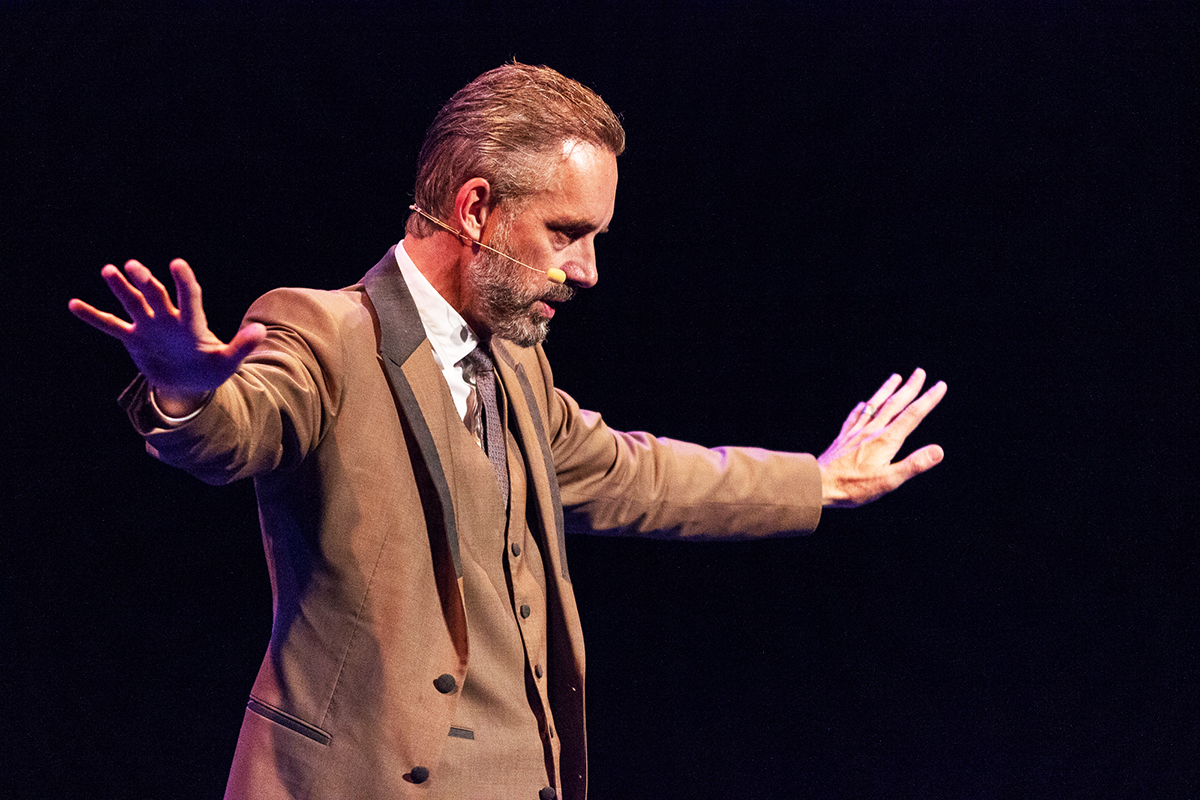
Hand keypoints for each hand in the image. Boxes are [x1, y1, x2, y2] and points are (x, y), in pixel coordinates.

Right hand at [69, 259, 265, 415]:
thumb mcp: (228, 362)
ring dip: (121, 288)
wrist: (189, 384)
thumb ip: (242, 346)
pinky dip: (94, 317)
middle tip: (133, 266)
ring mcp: (149, 328)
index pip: (188, 297)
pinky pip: (111, 326)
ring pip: (133, 304)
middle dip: (146, 282)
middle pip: (156, 296)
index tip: (177, 264)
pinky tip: (74, 304)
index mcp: (192, 323)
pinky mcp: (134, 339)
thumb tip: (262, 332)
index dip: (184, 282)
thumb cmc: (210, 370)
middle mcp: (168, 320)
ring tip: (109, 270)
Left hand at [817, 369, 946, 507]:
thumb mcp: (889, 480)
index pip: (912, 416)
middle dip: (909, 388)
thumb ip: (914, 464)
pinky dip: (862, 408)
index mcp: (886, 441)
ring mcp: (855, 432)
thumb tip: (939, 451)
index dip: (928, 400)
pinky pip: (854, 417)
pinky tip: (863, 404)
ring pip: (874, 406)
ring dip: (886, 391)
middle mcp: (871, 431)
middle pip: (894, 405)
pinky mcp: (843, 438)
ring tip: (895, 378)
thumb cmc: (853, 486)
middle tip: (919, 372)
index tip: (940, 385)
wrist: (818, 483)